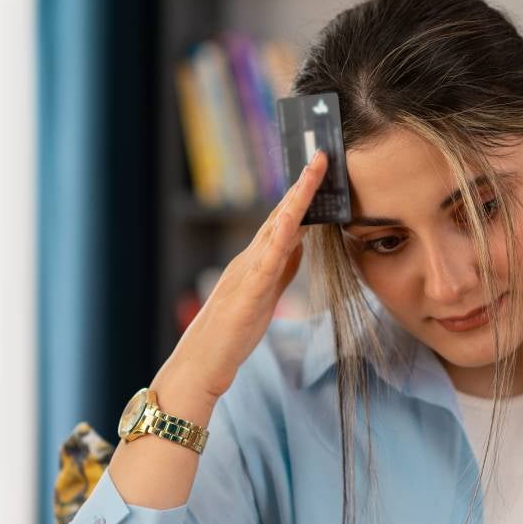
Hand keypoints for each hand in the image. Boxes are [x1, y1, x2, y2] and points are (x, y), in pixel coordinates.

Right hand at [153, 150, 328, 400]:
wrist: (201, 365)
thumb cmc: (231, 336)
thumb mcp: (265, 297)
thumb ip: (281, 270)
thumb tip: (300, 245)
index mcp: (256, 262)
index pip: (283, 222)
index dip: (302, 197)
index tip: (320, 172)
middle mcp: (250, 259)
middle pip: (281, 215)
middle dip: (302, 186)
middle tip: (322, 157)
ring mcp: (247, 272)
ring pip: (275, 227)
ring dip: (296, 199)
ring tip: (314, 173)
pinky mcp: (248, 292)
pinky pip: (269, 258)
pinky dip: (283, 235)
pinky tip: (296, 218)